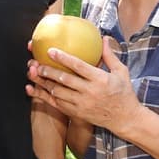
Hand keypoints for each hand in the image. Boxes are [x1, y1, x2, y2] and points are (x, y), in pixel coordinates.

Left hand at [26, 37, 142, 138]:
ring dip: (43, 83)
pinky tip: (35, 90)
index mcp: (100, 79)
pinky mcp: (77, 113)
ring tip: (33, 74)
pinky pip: (57, 104)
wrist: (125, 119)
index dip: (63, 58)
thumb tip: (104, 39)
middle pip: (64, 80)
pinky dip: (44, 97)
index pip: (78, 66)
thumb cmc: (124, 93)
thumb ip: (110, 56)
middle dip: (47, 71)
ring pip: (58, 93)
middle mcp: (89, 92)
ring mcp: (82, 104)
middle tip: (36, 63)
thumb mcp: (121, 72)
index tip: (50, 51)